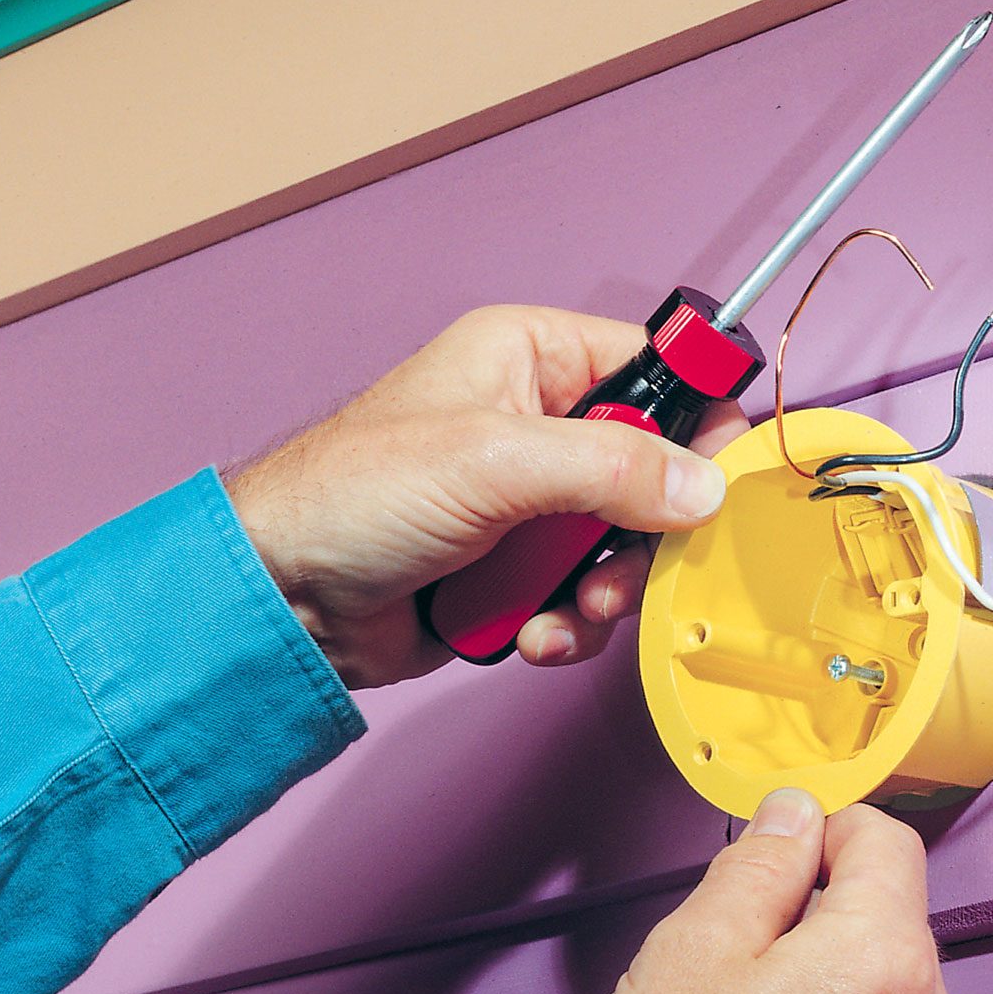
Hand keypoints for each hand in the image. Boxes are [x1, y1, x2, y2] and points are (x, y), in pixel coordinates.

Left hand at [227, 306, 746, 686]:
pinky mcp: (519, 570)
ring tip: (563, 610)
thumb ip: (611, 470)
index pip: (657, 370)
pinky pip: (586, 598)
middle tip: (617, 567)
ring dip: (604, 591)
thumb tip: (704, 489)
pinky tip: (526, 635)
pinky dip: (568, 625)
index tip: (711, 480)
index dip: (696, 421)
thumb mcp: (493, 464)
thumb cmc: (351, 496)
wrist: (281, 599)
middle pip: (656, 473)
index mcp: (532, 357)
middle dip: (642, 535)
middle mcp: (539, 424)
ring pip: (627, 547)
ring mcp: (531, 504)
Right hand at [572, 791, 962, 993]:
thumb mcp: (694, 947)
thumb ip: (759, 864)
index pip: (886, 839)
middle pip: (887, 913)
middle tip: (736, 950)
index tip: (777, 848)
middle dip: (818, 909)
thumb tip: (793, 817)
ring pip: (881, 981)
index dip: (823, 828)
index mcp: (882, 958)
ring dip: (826, 976)